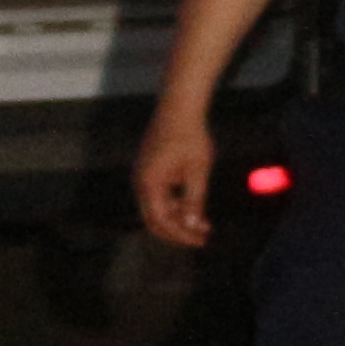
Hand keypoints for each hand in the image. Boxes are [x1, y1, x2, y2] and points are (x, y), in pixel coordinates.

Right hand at [130, 109, 214, 251]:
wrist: (179, 106)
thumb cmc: (189, 136)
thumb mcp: (197, 171)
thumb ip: (194, 200)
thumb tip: (193, 225)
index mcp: (149, 184)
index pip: (160, 221)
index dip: (180, 234)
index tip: (200, 240)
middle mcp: (140, 181)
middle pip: (154, 218)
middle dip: (178, 230)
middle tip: (201, 237)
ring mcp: (142, 175)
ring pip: (157, 207)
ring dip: (178, 217)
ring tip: (204, 222)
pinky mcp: (148, 169)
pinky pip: (158, 195)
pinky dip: (174, 203)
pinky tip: (193, 204)